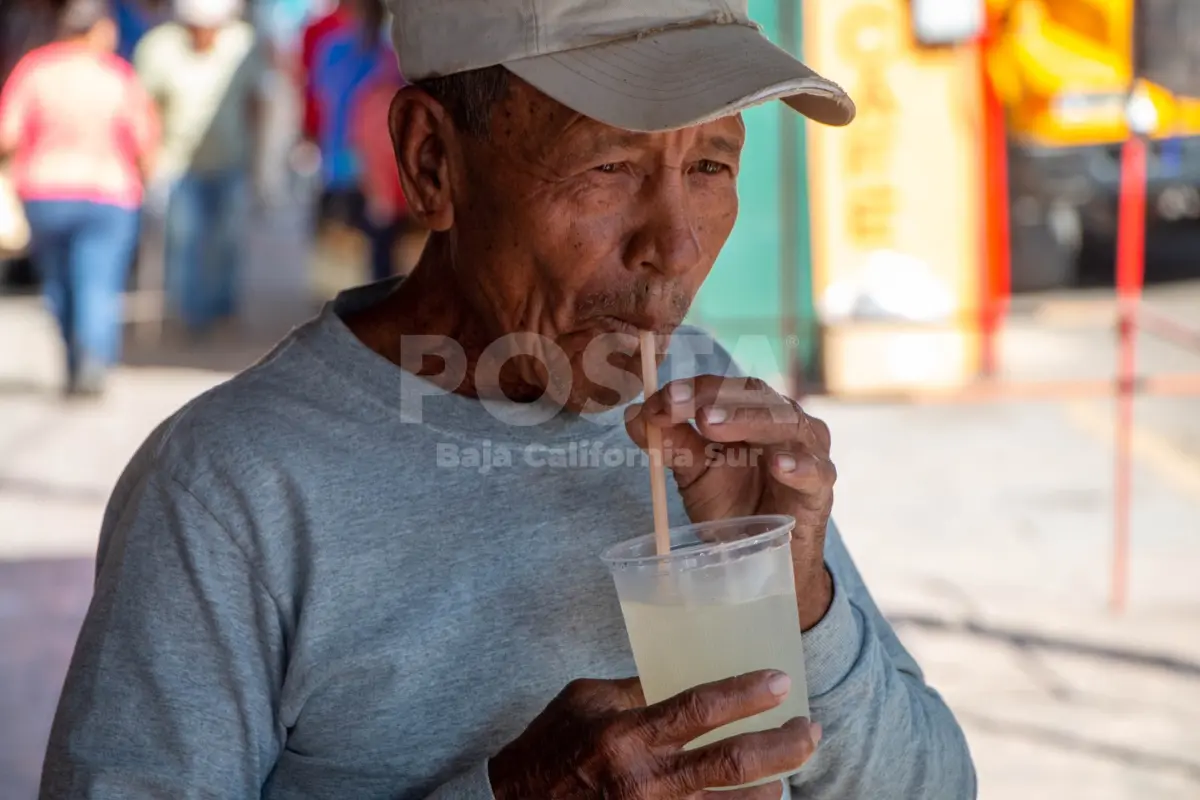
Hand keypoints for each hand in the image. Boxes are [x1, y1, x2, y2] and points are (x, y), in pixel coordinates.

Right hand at [488, 671, 820, 799]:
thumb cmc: (551, 744)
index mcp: (627, 734)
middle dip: (782, 746)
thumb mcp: (587, 699)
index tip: (781, 681)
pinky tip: (760, 798)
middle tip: (810, 729)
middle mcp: (645, 779)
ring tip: (790, 766)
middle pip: (732, 764)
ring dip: (772, 786)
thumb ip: (637, 689)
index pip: (700, 709)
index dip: (746, 694)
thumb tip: (683, 673)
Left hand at [625, 375, 836, 630]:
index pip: (721, 386)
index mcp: (750, 409)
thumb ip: (670, 443)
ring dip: (747, 420)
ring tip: (712, 424)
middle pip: (753, 393)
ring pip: (784, 422)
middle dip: (712, 397)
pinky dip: (799, 465)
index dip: (688, 390)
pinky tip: (778, 464)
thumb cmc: (732, 505)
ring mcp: (807, 450)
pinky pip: (816, 471)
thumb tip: (633, 413)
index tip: (658, 403)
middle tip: (677, 406)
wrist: (765, 558)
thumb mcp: (693, 473)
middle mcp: (782, 419)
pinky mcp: (821, 487)